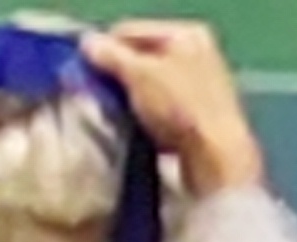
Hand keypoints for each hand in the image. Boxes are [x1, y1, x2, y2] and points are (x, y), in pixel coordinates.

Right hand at [78, 20, 265, 195]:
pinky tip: (133, 128)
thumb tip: (87, 43)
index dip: (103, 49)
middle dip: (116, 75)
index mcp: (185, 35)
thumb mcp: (139, 76)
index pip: (130, 31)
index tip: (81, 71)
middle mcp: (197, 53)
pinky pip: (160, 106)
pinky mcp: (199, 114)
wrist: (215, 156)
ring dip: (128, 98)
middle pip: (141, 57)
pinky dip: (144, 115)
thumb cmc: (179, 108)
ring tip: (110, 114)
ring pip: (149, 84)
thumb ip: (111, 56)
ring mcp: (200, 84)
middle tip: (93, 93)